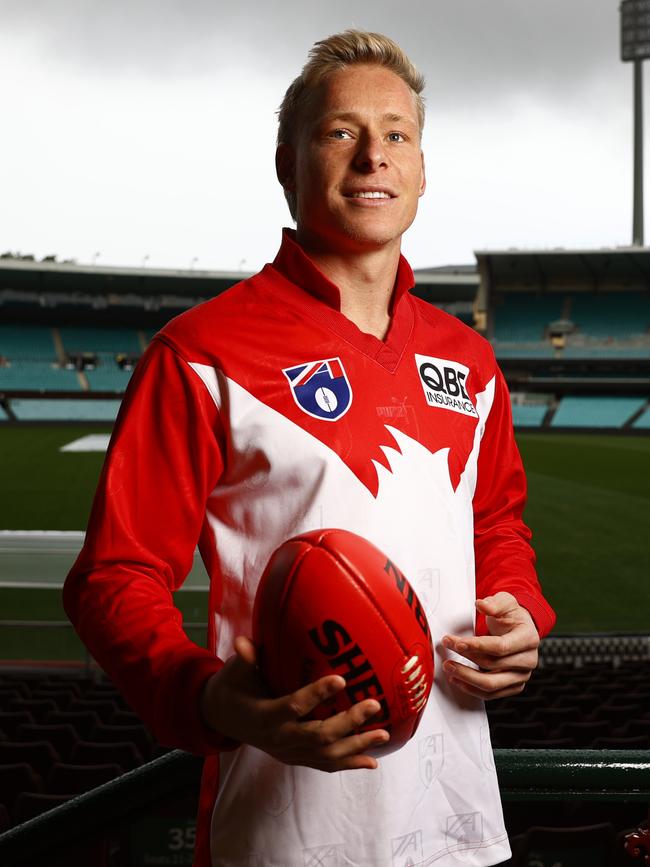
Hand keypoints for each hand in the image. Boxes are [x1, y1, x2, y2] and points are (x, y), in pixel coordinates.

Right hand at [200, 636, 388, 770]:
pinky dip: (349, 764)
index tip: (341, 678)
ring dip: (357, 746)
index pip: (294, 706)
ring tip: (383, 734)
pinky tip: (371, 762)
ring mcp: (289, 753)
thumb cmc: (233, 687)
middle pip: (319, 736)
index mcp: (265, 715)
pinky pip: (325, 765)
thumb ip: (246, 658)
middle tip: (374, 704)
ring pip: (327, 755)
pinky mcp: (296, 759)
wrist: (222, 717)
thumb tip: (245, 641)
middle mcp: (279, 739)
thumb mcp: (235, 671)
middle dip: (349, 722)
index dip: (317, 694)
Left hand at [441, 592, 539, 699]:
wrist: (519, 629)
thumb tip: (481, 605)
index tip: (457, 643)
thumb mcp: (505, 601)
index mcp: (528, 639)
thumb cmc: (511, 616)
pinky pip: (491, 694)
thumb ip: (494, 603)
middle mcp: (528, 660)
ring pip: (491, 684)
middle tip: (447, 648)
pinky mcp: (514, 686)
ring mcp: (522, 676)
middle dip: (466, 657)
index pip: (500, 647)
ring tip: (449, 667)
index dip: (476, 646)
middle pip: (493, 665)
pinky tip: (458, 680)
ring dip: (466, 677)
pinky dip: (472, 689)